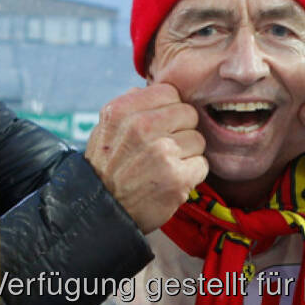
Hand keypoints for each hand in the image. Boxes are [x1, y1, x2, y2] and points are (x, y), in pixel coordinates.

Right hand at [84, 83, 207, 232]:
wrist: (101, 213)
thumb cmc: (107, 170)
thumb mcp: (105, 129)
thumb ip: (131, 106)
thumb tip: (158, 90)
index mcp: (122, 110)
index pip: (170, 92)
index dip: (169, 110)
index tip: (159, 127)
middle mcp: (141, 127)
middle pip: (189, 114)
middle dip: (181, 131)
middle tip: (163, 150)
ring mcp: (161, 152)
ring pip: (198, 139)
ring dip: (187, 154)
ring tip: (165, 167)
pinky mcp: (177, 177)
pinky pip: (202, 164)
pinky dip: (191, 174)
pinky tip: (172, 181)